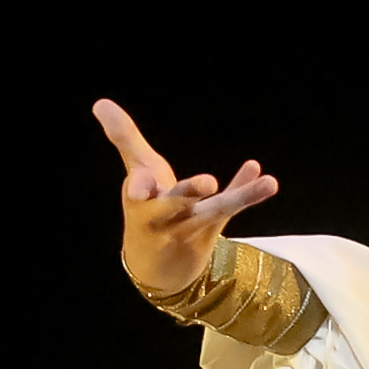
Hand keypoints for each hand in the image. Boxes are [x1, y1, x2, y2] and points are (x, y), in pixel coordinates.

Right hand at [98, 98, 280, 293]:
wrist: (155, 266)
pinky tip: (265, 180)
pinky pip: (229, 212)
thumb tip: (100, 103)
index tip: (139, 188)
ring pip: (214, 211)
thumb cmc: (145, 208)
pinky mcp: (210, 234)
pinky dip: (246, 193)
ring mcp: (189, 228)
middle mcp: (163, 216)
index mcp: (139, 198)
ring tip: (269, 182)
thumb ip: (124, 137)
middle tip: (208, 182)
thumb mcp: (136, 170)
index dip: (140, 186)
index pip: (139, 189)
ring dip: (240, 196)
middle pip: (175, 204)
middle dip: (188, 193)